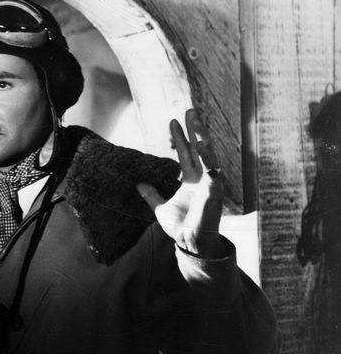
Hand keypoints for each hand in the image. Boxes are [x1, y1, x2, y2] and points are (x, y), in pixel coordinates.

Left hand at [137, 109, 224, 258]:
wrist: (188, 242)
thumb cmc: (180, 226)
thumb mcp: (160, 208)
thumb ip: (151, 195)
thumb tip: (138, 184)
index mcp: (191, 180)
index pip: (186, 153)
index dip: (180, 138)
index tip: (172, 121)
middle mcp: (203, 178)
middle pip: (199, 149)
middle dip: (195, 130)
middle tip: (189, 110)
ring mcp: (210, 185)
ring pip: (209, 157)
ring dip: (203, 140)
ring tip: (197, 123)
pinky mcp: (215, 195)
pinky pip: (215, 177)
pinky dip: (212, 166)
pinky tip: (207, 152)